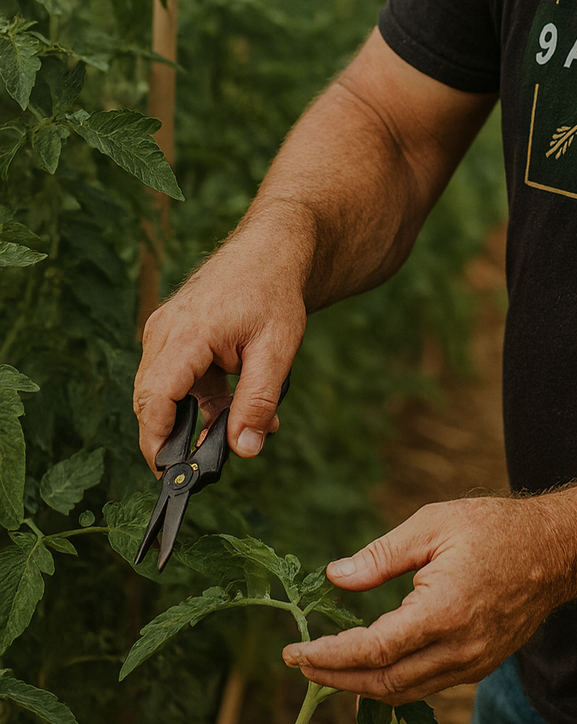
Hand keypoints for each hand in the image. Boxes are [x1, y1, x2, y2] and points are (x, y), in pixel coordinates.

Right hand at [133, 227, 306, 470]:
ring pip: (165, 391)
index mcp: (187, 334)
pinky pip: (176, 378)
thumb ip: (258, 401)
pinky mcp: (173, 335)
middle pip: (152, 400)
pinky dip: (201, 398)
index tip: (171, 473)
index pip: (155, 398)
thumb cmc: (273, 292)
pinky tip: (237, 406)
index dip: (157, 441)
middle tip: (211, 461)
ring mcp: (164, 331)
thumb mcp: (277, 349)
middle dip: (177, 436)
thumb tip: (244, 450)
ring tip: (244, 426)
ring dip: (198, 416)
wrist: (271, 249)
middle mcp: (165, 331)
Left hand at [281, 496, 574, 702]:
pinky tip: (371, 667)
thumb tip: (335, 577)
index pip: (374, 650)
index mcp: (444, 610)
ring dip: (360, 686)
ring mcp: (473, 662)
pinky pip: (427, 686)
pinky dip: (392, 682)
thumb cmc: (493, 527)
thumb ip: (381, 554)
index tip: (294, 651)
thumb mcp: (433, 523)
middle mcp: (460, 647)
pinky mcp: (480, 665)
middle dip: (335, 678)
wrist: (556, 549)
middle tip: (300, 663)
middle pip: (383, 682)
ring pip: (405, 692)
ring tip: (325, 667)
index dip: (329, 656)